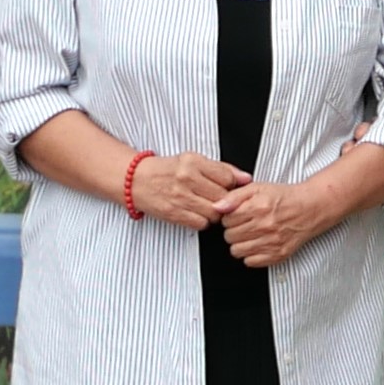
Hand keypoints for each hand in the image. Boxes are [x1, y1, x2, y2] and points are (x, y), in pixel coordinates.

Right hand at [131, 150, 245, 230]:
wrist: (137, 180)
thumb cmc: (167, 170)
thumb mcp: (193, 160)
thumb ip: (222, 169)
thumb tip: (246, 178)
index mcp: (193, 162)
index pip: (228, 178)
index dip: (231, 186)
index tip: (227, 188)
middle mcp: (186, 178)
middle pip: (223, 197)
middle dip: (224, 201)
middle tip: (217, 198)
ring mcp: (180, 197)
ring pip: (214, 213)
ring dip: (214, 213)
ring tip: (206, 205)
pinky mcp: (174, 213)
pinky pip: (201, 224)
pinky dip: (202, 221)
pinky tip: (196, 212)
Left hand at [218, 168, 341, 267]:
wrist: (309, 208)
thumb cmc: (283, 198)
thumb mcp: (257, 188)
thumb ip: (234, 196)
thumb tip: (217, 207)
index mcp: (258, 207)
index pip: (226, 220)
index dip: (229, 217)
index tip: (237, 215)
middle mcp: (265, 226)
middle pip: (229, 236)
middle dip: (233, 230)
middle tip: (244, 224)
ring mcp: (271, 242)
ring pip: (236, 251)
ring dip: (240, 243)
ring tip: (250, 234)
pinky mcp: (277, 255)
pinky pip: (250, 262)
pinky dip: (251, 254)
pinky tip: (257, 243)